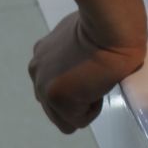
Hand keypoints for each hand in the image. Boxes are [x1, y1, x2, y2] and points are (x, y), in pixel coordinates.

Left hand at [27, 11, 144, 132]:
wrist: (110, 27)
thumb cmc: (105, 26)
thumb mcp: (81, 35)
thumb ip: (72, 51)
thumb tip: (84, 61)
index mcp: (42, 55)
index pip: (53, 85)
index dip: (76, 85)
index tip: (92, 71)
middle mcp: (37, 71)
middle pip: (53, 106)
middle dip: (76, 99)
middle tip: (96, 79)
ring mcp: (44, 87)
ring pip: (64, 119)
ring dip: (83, 106)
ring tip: (99, 83)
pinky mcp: (58, 100)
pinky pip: (79, 121)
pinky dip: (93, 110)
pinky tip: (100, 87)